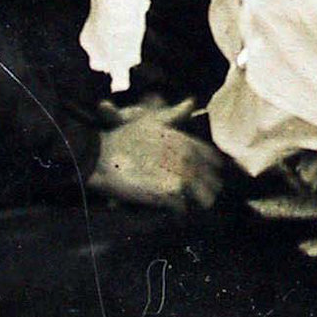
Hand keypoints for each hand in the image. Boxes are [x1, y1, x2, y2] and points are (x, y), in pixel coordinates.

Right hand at [89, 98, 226, 212]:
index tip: (204, 178)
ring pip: (206, 199)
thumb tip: (192, 102)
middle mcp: (189, 158)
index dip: (210, 170)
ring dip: (196, 205)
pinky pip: (183, 211)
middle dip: (206, 190)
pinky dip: (177, 215)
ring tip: (184, 208)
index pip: (213, 160)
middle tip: (193, 197)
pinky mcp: (170, 194)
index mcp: (187, 142)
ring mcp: (181, 176)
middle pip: (214, 182)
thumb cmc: (125, 137)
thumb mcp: (152, 120)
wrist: (103, 156)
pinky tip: (170, 214)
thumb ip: (175, 114)